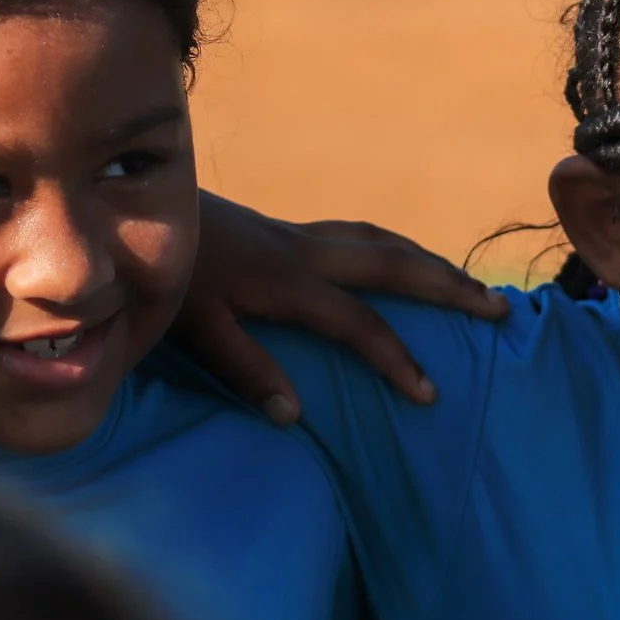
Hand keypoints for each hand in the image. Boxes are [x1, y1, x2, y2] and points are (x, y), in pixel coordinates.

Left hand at [177, 192, 509, 420]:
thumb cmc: (155, 275)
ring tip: (466, 283)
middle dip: (448, 286)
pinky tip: (397, 262)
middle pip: (392, 263)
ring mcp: (294, 235)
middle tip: (498, 308)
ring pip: (379, 240)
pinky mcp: (282, 231)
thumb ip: (243, 367)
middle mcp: (300, 251)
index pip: (358, 323)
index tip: (430, 394)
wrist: (122, 203)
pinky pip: (357, 236)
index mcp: (283, 280)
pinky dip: (391, 250)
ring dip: (427, 261)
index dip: (396, 359)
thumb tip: (294, 415)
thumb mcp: (192, 326)